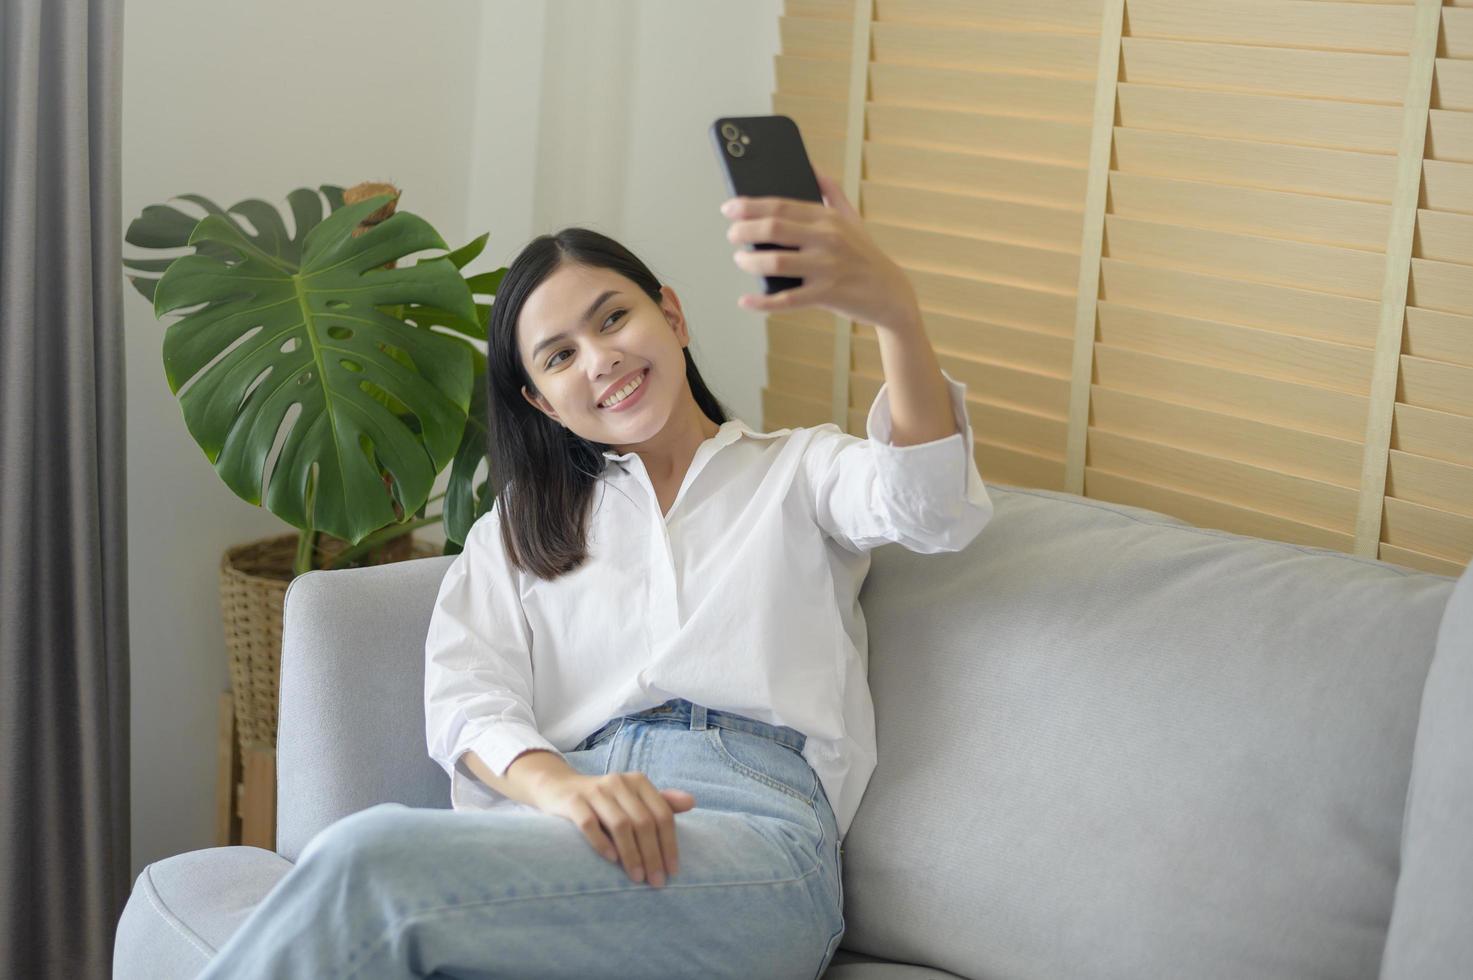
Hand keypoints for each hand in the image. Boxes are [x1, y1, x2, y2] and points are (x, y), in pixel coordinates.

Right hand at [527, 770, 694, 887]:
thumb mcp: (633, 798)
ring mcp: (594, 790)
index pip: (662, 814)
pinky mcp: (572, 801)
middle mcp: (618, 782)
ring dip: (631, 854)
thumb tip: (692, 802)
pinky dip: (601, 842)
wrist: (558, 787)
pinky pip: (589, 823)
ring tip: (637, 878)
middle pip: (644, 822)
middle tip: (657, 882)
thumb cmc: (604, 800)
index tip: (673, 871)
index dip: (670, 844)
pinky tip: (611, 860)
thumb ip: (661, 802)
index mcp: (638, 781)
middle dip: (653, 855)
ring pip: (620, 824)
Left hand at [721, 168, 920, 331]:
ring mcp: (827, 268)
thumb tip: (811, 166)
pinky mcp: (827, 295)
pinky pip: (787, 300)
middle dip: (744, 230)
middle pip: (773, 229)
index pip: (781, 206)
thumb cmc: (865, 254)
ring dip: (750, 261)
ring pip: (776, 263)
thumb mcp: (852, 218)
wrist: (891, 292)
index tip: (729, 208)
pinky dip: (762, 302)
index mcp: (828, 218)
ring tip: (741, 259)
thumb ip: (831, 191)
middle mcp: (827, 239)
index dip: (749, 205)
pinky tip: (746, 300)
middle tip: (732, 235)